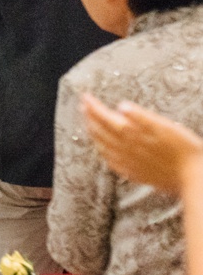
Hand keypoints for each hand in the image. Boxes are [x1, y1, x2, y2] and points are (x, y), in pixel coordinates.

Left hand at [82, 94, 202, 193]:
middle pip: (100, 131)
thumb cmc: (184, 149)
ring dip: (93, 132)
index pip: (105, 118)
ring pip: (102, 146)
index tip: (85, 97)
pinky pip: (110, 161)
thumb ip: (142, 117)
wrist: (194, 177)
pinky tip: (103, 149)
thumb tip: (121, 106)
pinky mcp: (134, 173)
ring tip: (88, 122)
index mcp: (132, 135)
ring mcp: (128, 162)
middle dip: (89, 117)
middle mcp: (125, 149)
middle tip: (83, 105)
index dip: (94, 107)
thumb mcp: (166, 127)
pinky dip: (102, 151)